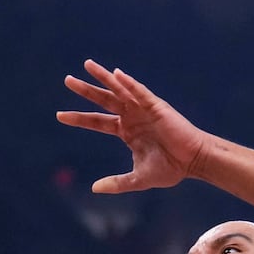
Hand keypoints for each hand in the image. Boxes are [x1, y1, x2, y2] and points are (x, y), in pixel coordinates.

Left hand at [55, 59, 209, 193]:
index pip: (97, 122)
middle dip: (85, 90)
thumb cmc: (171, 168)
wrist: (193, 162)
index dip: (79, 118)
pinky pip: (140, 92)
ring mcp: (143, 110)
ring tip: (86, 65)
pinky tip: (116, 74)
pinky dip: (128, 83)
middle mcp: (132, 117)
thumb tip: (95, 188)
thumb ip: (117, 183)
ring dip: (103, 77)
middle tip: (67, 80)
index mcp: (127, 131)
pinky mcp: (156, 106)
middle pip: (103, 101)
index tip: (60, 115)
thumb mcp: (139, 178)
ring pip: (119, 90)